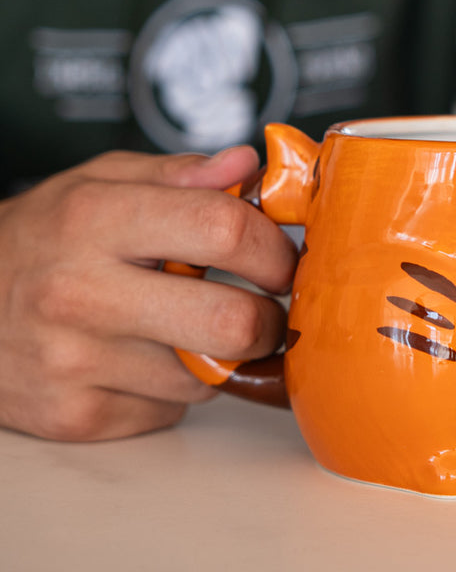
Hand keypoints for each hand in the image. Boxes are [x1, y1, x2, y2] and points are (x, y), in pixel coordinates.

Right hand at [0, 147, 296, 440]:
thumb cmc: (45, 235)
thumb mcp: (100, 181)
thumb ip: (181, 173)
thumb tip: (248, 165)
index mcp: (96, 219)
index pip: (223, 230)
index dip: (274, 246)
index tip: (282, 256)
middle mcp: (81, 293)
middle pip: (231, 321)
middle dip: (270, 317)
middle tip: (265, 304)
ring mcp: (74, 362)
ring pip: (209, 374)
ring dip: (221, 353)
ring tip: (193, 322)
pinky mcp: (74, 417)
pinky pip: (171, 408)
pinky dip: (178, 386)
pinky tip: (150, 355)